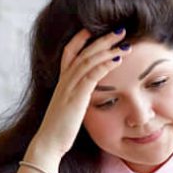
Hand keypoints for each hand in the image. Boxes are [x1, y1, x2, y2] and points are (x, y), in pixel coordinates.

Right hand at [28, 28, 130, 162]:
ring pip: (89, 60)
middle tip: (120, 30)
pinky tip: (118, 60)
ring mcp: (69, 88)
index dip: (80, 39)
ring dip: (108, 49)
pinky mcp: (76, 97)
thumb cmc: (59, 130)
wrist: (48, 143)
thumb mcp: (68, 108)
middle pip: (84, 52)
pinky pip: (91, 76)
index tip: (93, 29)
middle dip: (102, 39)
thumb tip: (87, 96)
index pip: (70, 53)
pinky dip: (105, 65)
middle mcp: (65, 81)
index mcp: (62, 82)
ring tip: (124, 43)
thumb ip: (77, 97)